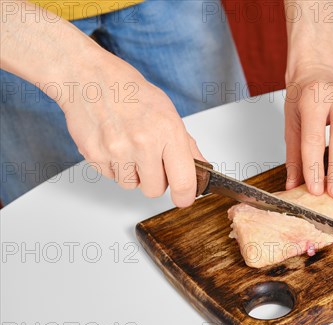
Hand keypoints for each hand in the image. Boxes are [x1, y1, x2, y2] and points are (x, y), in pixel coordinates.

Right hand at [61, 55, 203, 207]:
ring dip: (132, 173)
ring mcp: (117, 151)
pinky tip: (113, 143)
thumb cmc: (130, 92)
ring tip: (129, 147)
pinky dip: (113, 166)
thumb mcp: (168, 113)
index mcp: (168, 132)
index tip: (184, 198)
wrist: (89, 78)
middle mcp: (143, 143)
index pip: (183, 181)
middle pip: (154, 190)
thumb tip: (201, 168)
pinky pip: (111, 177)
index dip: (185, 196)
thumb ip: (186, 145)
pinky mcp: (95, 155)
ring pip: (131, 186)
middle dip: (155, 180)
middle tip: (151, 159)